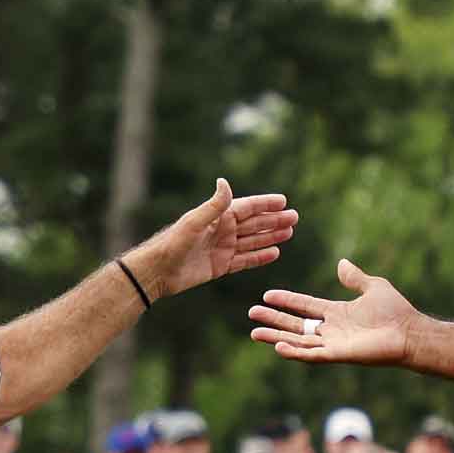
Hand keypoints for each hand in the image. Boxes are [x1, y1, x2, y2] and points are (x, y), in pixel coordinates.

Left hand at [140, 179, 296, 298]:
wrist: (158, 271)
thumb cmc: (173, 243)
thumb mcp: (194, 222)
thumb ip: (213, 205)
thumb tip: (224, 181)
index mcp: (218, 217)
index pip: (247, 208)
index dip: (265, 204)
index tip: (283, 201)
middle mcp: (222, 230)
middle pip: (254, 224)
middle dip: (274, 220)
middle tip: (295, 217)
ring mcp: (223, 248)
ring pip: (253, 241)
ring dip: (271, 236)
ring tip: (290, 233)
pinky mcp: (221, 266)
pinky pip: (246, 260)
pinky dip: (260, 256)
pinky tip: (275, 252)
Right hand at [249, 259, 421, 365]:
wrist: (409, 332)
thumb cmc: (395, 311)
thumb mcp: (373, 287)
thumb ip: (355, 277)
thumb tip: (341, 263)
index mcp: (337, 313)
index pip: (305, 306)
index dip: (286, 301)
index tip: (267, 295)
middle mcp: (331, 329)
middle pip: (295, 325)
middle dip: (274, 320)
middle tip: (251, 314)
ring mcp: (333, 344)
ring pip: (298, 341)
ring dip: (276, 337)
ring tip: (255, 332)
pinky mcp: (338, 355)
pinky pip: (311, 355)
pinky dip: (295, 352)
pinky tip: (278, 347)